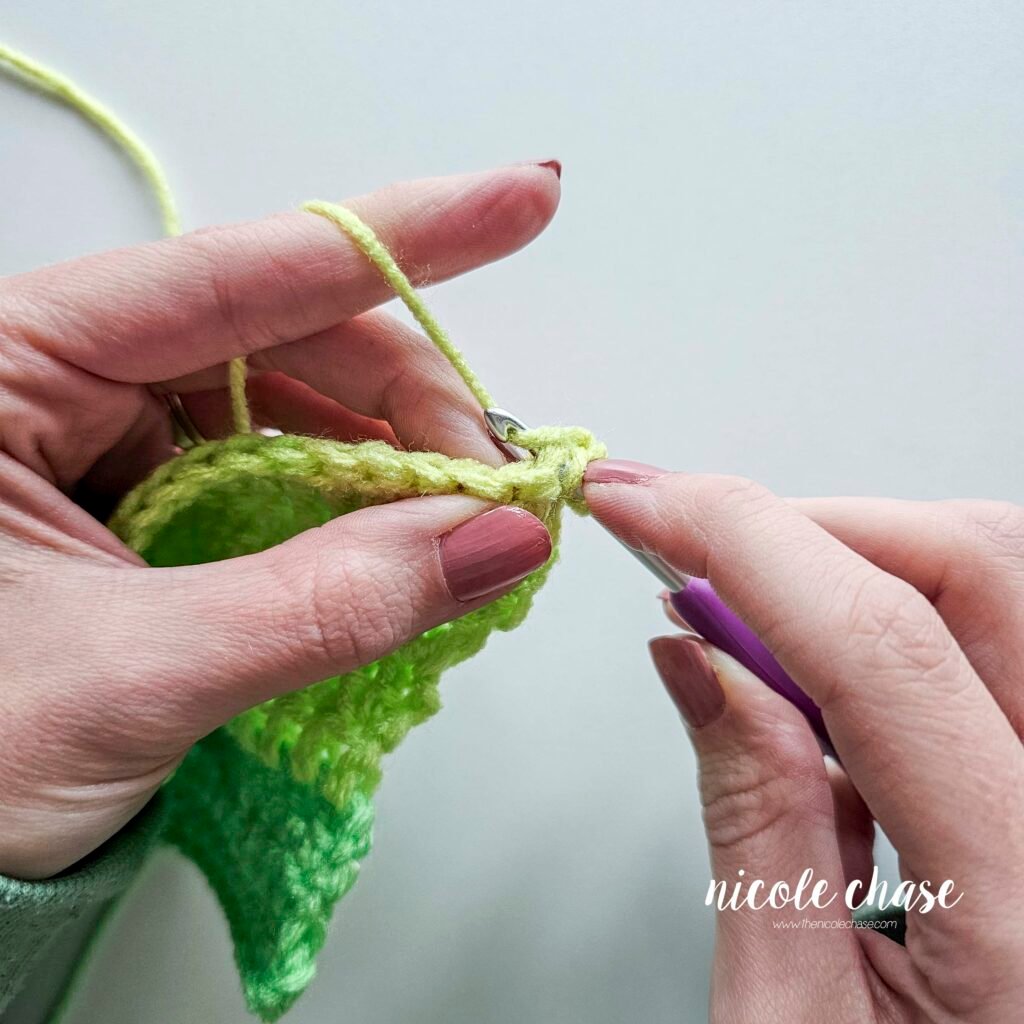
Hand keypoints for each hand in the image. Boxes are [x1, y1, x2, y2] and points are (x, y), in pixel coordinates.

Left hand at [0, 163, 560, 878]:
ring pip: (292, 406)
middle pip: (286, 337)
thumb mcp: (138, 676)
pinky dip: (354, 504)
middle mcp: (60, 380)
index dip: (398, 241)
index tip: (525, 199)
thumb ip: (329, 601)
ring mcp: (104, 438)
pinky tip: (405, 535)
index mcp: (9, 366)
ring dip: (394, 456)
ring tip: (469, 516)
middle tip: (499, 480)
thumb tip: (499, 540)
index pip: (234, 274)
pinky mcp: (142, 498)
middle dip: (410, 402)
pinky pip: (274, 471)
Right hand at [583, 461, 1023, 1022]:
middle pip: (979, 563)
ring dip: (853, 580)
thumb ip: (753, 820)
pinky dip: (897, 639)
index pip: (880, 641)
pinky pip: (999, 650)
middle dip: (811, 531)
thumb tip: (694, 659)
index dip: (740, 537)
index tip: (643, 501)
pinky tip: (839, 727)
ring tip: (764, 670)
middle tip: (696, 560)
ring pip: (997, 585)